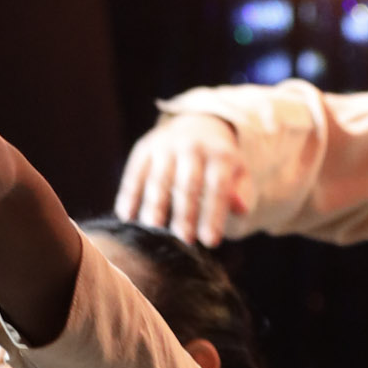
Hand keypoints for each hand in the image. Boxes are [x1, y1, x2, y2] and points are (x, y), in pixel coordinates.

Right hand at [116, 114, 249, 247]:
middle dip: (185, 213)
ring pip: (159, 178)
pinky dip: (129, 194)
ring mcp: (165, 146)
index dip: (213, 214)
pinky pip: (135, 172)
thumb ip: (239, 192)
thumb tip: (240, 209)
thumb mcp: (236, 172)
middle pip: (188, 183)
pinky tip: (126, 216)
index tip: (210, 242)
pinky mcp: (144, 148)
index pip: (217, 187)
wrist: (195, 126)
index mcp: (219, 154)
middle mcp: (192, 146)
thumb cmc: (217, 162)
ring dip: (155, 205)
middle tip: (184, 239)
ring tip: (153, 229)